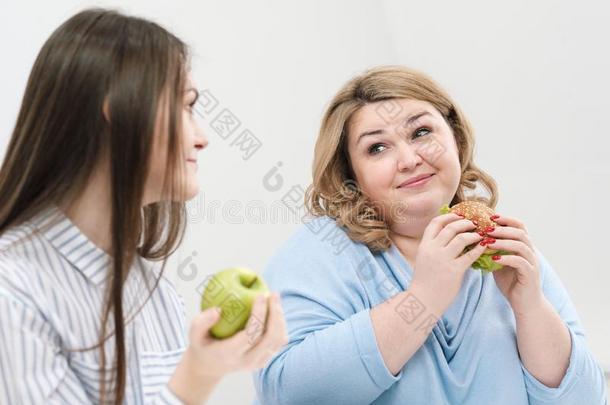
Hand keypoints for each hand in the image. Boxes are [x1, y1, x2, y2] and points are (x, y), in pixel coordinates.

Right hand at [168, 293, 288, 403]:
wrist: (209, 366)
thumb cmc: (203, 344)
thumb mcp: (194, 334)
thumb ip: (202, 322)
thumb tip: (218, 310)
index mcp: (231, 353)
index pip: (251, 334)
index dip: (259, 314)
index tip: (260, 295)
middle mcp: (247, 360)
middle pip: (270, 337)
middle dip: (275, 313)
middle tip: (272, 294)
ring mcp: (258, 362)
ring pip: (279, 339)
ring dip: (280, 317)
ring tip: (275, 298)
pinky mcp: (265, 359)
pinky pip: (279, 341)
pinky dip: (281, 324)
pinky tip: (274, 309)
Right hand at [411, 212, 487, 311]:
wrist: (422, 301)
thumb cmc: (424, 282)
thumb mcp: (423, 260)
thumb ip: (433, 248)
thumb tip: (448, 237)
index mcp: (424, 246)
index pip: (435, 223)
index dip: (448, 216)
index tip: (458, 215)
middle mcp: (432, 250)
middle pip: (451, 227)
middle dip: (464, 223)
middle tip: (474, 223)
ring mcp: (443, 260)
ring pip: (462, 238)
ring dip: (473, 234)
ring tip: (480, 234)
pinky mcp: (454, 271)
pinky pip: (470, 255)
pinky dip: (479, 249)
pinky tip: (484, 246)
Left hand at [485, 215, 544, 315]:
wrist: (525, 304)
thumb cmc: (511, 283)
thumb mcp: (499, 263)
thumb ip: (492, 251)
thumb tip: (474, 239)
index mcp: (523, 247)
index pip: (519, 226)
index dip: (506, 219)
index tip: (490, 217)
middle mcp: (530, 252)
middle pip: (520, 232)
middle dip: (502, 228)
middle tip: (486, 228)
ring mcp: (532, 263)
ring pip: (521, 245)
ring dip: (503, 241)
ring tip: (488, 242)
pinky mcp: (530, 274)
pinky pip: (520, 262)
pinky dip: (506, 258)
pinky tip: (494, 259)